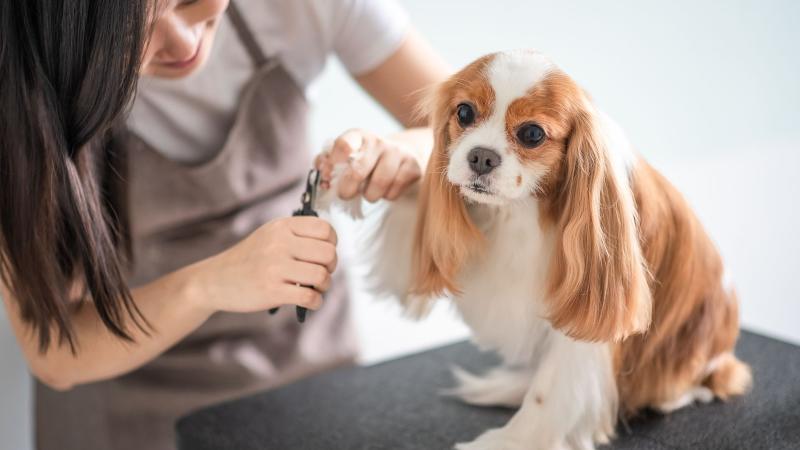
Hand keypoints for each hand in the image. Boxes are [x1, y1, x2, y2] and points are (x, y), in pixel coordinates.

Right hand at [193, 217, 337, 313]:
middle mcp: (279, 243)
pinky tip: (310, 301)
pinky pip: (309, 297)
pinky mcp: (272, 291)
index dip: (332, 243)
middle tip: (321, 273)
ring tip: (316, 288)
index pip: (325, 229)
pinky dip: (316, 302)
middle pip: (328, 253)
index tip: (323, 254)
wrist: (215, 280)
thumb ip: (297, 235)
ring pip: (321, 276)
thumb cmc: (250, 258)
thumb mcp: (270, 235)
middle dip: (331, 267)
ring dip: (325, 286)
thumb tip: (331, 245)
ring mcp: (275, 267)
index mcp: (282, 226)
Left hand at [315, 129, 421, 201]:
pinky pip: (394, 191)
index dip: (333, 164)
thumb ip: (327, 164)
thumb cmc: (367, 160)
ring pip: (379, 184)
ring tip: (369, 192)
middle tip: (346, 194)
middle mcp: (378, 141)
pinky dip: (387, 196)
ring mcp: (397, 153)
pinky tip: (386, 190)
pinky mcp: (413, 167)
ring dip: (370, 195)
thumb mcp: (346, 157)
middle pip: (357, 171)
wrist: (402, 155)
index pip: (343, 145)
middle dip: (347, 190)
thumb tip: (322, 176)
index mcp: (358, 136)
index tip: (329, 177)